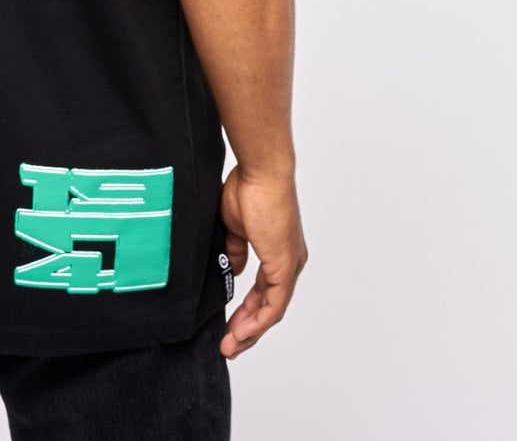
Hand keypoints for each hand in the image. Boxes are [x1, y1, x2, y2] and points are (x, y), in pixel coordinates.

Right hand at [218, 162, 307, 359]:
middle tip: (228, 344)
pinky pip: (274, 305)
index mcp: (276, 251)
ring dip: (250, 331)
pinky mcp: (285, 267)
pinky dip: (257, 322)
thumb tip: (233, 270)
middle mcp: (288, 262)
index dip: (246, 310)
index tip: (228, 324)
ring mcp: (289, 266)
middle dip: (247, 328)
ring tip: (230, 346)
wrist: (261, 171)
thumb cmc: (248, 187)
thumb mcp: (234, 226)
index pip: (263, 291)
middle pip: (269, 306)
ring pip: (272, 310)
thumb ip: (234, 251)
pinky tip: (240, 333)